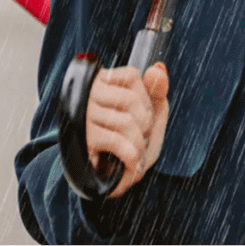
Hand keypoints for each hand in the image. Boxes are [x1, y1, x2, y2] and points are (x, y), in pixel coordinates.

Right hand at [85, 63, 168, 197]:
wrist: (111, 178)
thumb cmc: (131, 140)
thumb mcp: (150, 114)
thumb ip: (157, 90)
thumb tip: (158, 67)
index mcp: (103, 81)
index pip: (132, 75)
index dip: (145, 98)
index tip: (139, 114)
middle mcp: (89, 93)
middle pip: (130, 100)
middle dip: (144, 124)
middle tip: (137, 135)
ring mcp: (86, 116)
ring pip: (127, 123)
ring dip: (139, 145)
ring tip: (132, 151)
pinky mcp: (87, 140)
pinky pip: (122, 145)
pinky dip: (133, 161)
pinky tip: (128, 164)